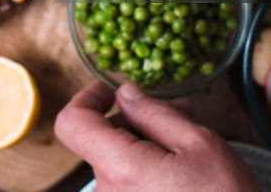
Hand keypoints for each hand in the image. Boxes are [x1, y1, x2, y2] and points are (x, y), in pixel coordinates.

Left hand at [55, 81, 256, 190]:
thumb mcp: (199, 144)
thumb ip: (156, 114)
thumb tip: (125, 93)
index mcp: (121, 168)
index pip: (71, 123)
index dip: (87, 98)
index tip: (111, 90)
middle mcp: (109, 191)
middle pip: (100, 139)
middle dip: (133, 119)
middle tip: (175, 110)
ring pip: (116, 159)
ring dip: (144, 141)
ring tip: (186, 136)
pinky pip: (126, 181)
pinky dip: (146, 164)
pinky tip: (179, 162)